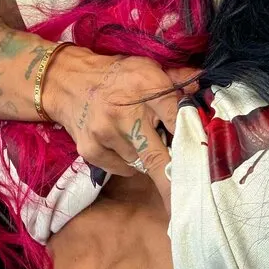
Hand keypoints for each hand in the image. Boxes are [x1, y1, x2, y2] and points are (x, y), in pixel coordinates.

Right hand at [42, 45, 199, 206]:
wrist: (66, 81)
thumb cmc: (114, 76)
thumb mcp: (146, 68)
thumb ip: (176, 79)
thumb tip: (200, 90)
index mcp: (146, 84)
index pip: (177, 119)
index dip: (192, 140)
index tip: (203, 159)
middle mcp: (125, 113)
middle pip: (158, 158)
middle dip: (174, 183)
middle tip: (187, 200)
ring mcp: (106, 134)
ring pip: (141, 163)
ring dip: (147, 157)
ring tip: (140, 138)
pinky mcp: (91, 150)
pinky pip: (123, 168)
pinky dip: (129, 163)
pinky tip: (123, 144)